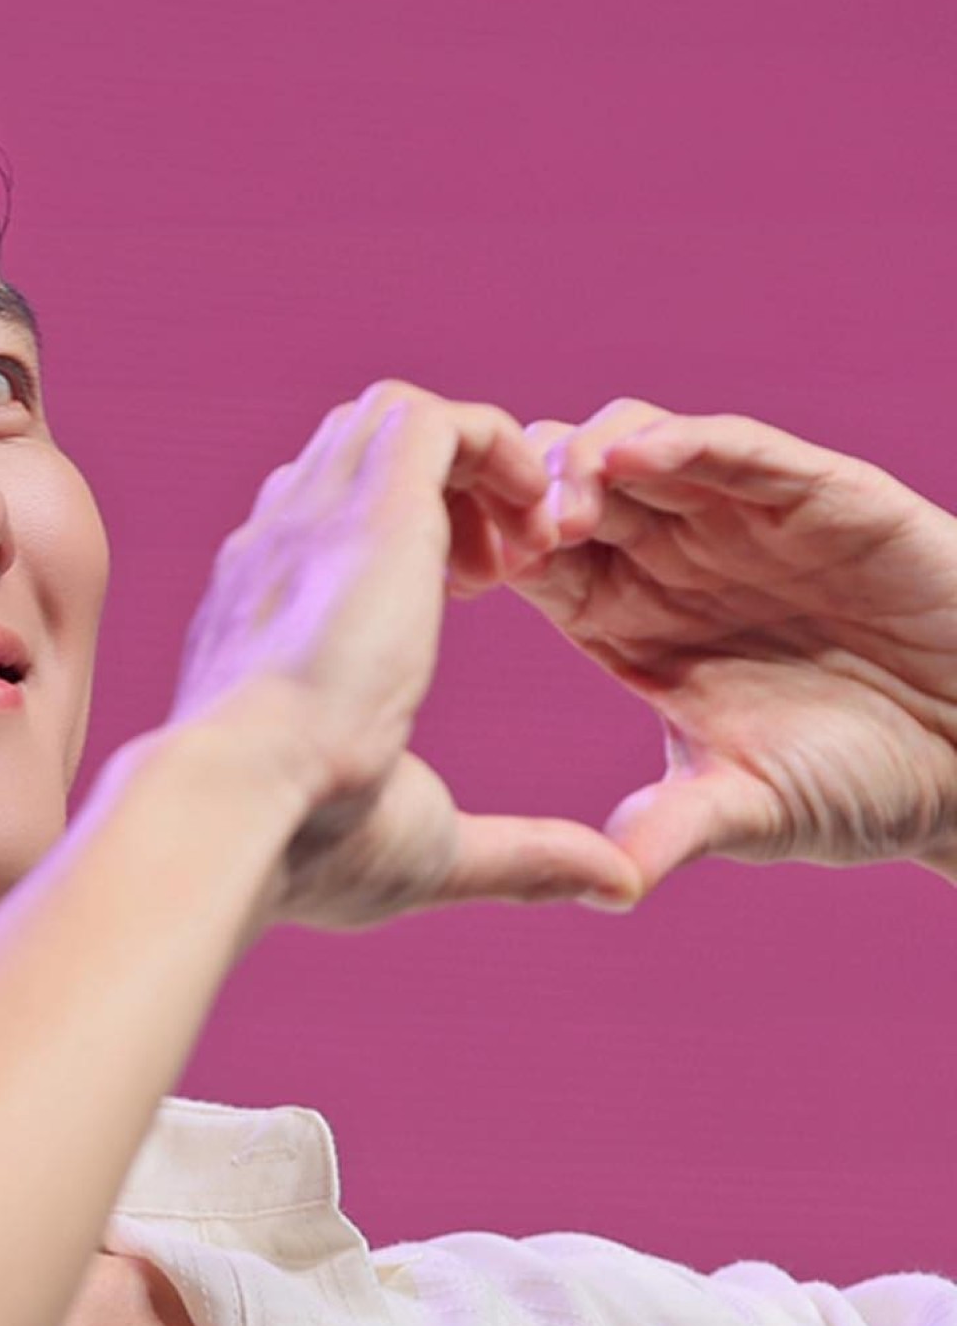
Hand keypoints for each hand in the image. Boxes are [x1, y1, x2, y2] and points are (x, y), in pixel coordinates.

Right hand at [167, 380, 645, 930]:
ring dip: (478, 466)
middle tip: (504, 570)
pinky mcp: (371, 502)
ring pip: (401, 422)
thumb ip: (522, 853)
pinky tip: (533, 526)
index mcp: (259, 616)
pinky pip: (442, 422)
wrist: (239, 805)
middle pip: (358, 453)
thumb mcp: (428, 843)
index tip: (468, 601)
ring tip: (524, 546)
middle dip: (445, 489)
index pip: (322, 524)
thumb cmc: (304, 847)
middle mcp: (277, 549)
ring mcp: (315, 516)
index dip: (408, 542)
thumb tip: (619, 889)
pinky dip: (501, 451)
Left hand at [504, 400, 956, 893]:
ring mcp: (744, 519)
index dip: (494, 555)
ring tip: (560, 504)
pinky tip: (636, 454)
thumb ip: (674, 831)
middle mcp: (677, 559)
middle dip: (522, 495)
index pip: (539, 563)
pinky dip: (685, 440)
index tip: (458, 578)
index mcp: (632, 623)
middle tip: (496, 534)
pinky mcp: (820, 496)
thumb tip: (602, 885)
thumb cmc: (867, 782)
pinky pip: (739, 449)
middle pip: (569, 488)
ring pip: (640, 447)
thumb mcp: (752, 810)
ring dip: (587, 460)